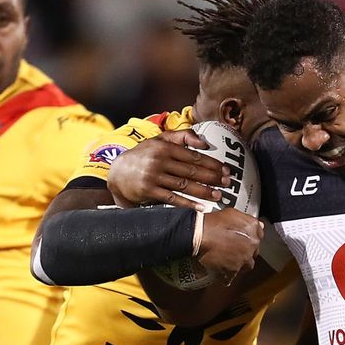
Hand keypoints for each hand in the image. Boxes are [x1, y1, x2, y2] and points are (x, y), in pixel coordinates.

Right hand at [108, 130, 228, 209]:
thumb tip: (205, 144)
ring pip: (184, 185)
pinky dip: (188, 204)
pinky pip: (172, 198)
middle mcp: (159, 160)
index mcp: (164, 146)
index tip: (226, 170)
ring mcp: (153, 176)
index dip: (212, 164)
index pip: (194, 156)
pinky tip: (202, 207)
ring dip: (204, 191)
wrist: (117, 173)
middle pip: (192, 171)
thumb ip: (183, 136)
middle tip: (227, 183)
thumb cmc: (144, 155)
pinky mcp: (148, 191)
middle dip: (212, 178)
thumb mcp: (160, 140)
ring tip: (219, 195)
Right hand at [197, 208, 262, 284]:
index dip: (250, 238)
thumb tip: (253, 224)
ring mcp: (245, 257)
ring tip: (231, 261)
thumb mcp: (231, 213)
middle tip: (236, 250)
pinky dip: (228, 275)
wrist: (200, 235)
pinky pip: (233, 275)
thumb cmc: (211, 223)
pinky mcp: (235, 269)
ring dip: (241, 263)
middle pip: (254, 250)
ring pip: (247, 264)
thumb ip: (245, 219)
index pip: (259, 235)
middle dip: (246, 251)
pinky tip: (223, 272)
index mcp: (253, 227)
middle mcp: (252, 243)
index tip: (246, 240)